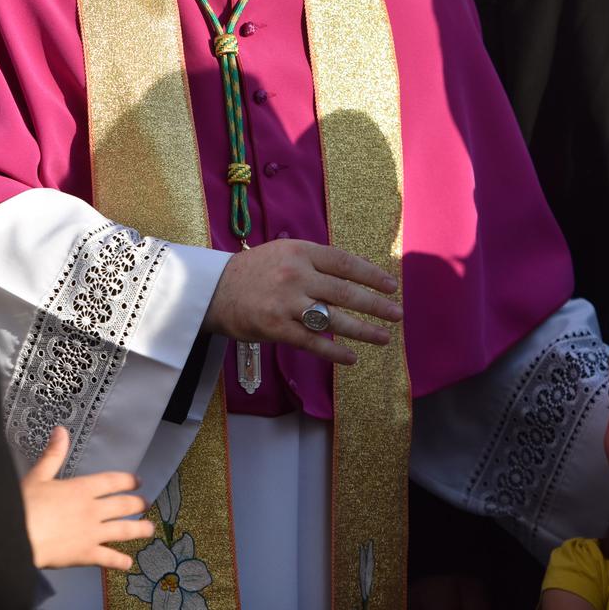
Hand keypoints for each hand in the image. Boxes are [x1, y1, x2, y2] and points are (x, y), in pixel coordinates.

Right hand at [21, 426, 153, 570]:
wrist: (17, 537)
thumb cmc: (24, 505)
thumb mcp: (38, 476)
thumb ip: (53, 455)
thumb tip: (62, 431)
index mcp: (82, 489)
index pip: (112, 481)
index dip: (128, 480)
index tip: (138, 481)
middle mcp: (92, 510)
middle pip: (122, 505)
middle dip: (137, 504)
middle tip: (146, 503)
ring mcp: (92, 533)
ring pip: (123, 531)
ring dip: (139, 529)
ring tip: (149, 529)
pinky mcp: (86, 555)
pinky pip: (108, 558)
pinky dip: (120, 561)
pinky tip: (129, 563)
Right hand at [201, 238, 401, 363]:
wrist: (211, 291)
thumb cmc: (252, 272)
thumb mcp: (283, 253)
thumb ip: (314, 261)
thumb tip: (352, 276)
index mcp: (300, 251)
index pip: (345, 262)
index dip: (371, 275)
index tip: (391, 286)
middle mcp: (296, 275)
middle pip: (346, 292)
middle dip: (376, 305)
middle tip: (397, 314)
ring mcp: (287, 303)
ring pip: (334, 319)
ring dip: (363, 330)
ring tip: (383, 338)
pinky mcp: (277, 328)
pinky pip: (313, 342)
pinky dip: (335, 351)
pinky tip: (351, 357)